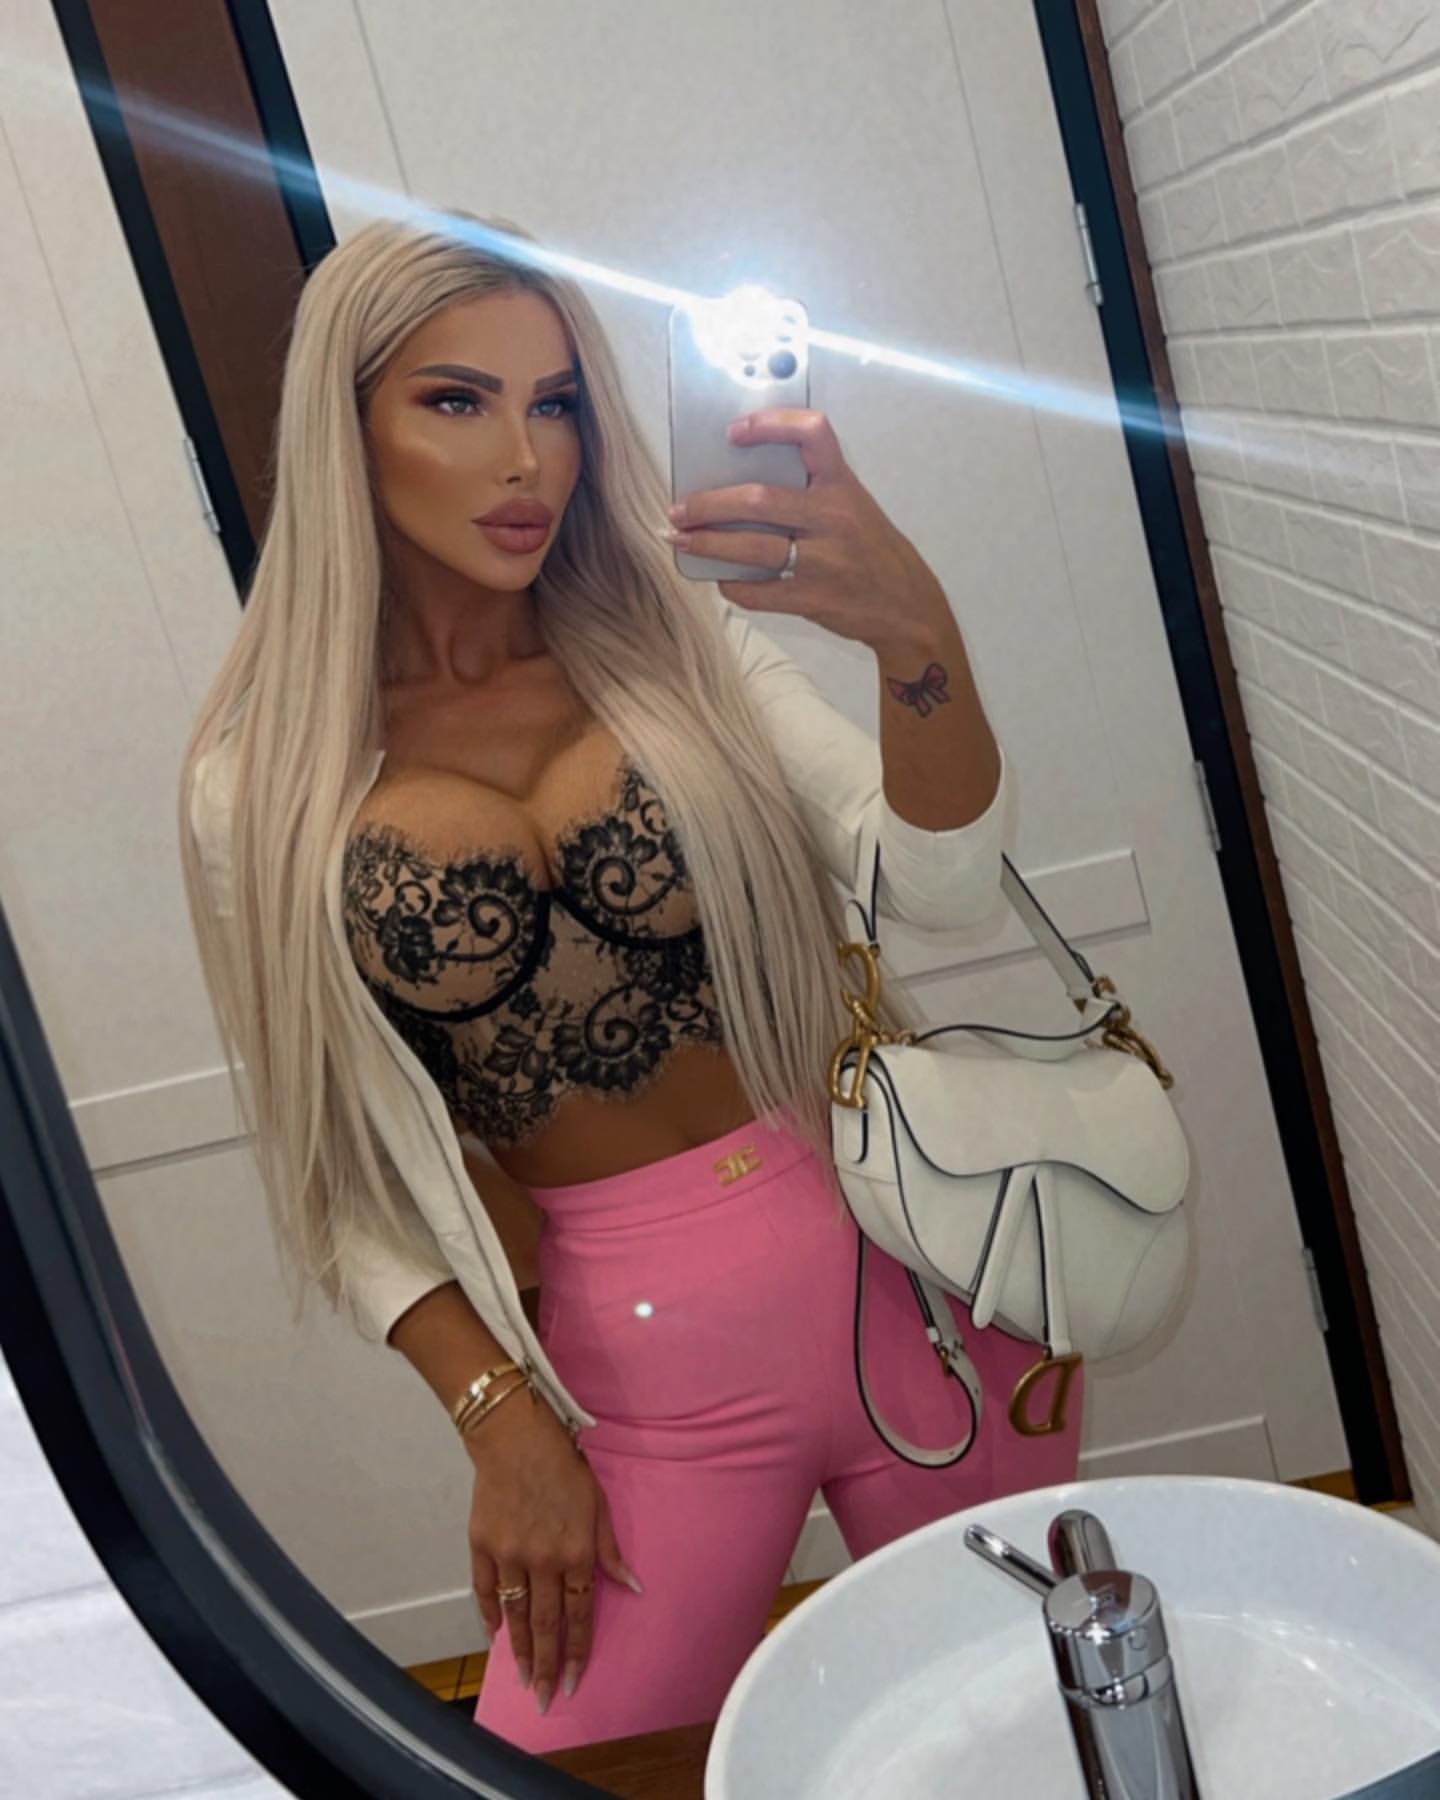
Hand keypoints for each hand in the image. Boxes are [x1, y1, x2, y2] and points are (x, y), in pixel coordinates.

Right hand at [464, 1389, 640, 1715]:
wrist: (514, 1435)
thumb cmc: (564, 1465)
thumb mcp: (598, 1502)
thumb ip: (610, 1549)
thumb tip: (632, 1587)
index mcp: (575, 1551)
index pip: (578, 1614)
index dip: (576, 1651)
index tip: (573, 1681)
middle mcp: (542, 1560)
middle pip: (546, 1624)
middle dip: (545, 1666)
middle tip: (543, 1700)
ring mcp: (508, 1554)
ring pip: (515, 1615)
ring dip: (519, 1650)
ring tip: (521, 1679)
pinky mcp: (481, 1544)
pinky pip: (484, 1589)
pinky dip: (489, 1614)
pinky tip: (495, 1635)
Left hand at [668, 408, 950, 650]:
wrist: (907, 607)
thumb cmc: (870, 549)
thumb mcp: (853, 505)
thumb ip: (810, 489)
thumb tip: (739, 480)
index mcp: (843, 486)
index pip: (813, 434)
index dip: (770, 425)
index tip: (732, 432)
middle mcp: (834, 519)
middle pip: (759, 500)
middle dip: (709, 504)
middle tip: (680, 509)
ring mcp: (824, 562)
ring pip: (752, 548)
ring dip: (707, 544)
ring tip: (681, 540)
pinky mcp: (813, 599)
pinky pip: (759, 592)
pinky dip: (732, 584)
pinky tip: (720, 578)